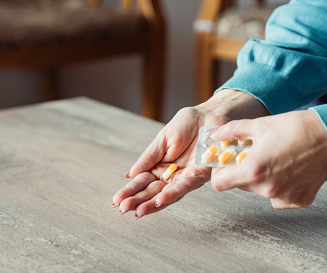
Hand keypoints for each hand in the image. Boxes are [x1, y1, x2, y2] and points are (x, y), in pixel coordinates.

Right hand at [112, 89, 267, 216]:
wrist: (210, 116)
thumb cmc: (188, 124)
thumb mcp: (163, 139)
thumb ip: (148, 157)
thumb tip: (129, 174)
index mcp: (160, 166)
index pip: (142, 182)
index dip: (130, 191)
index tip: (116, 200)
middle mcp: (172, 175)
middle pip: (152, 191)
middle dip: (137, 200)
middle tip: (122, 209)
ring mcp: (186, 177)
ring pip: (167, 194)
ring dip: (152, 203)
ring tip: (137, 210)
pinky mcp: (200, 176)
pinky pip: (185, 187)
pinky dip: (172, 194)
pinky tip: (160, 200)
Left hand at [210, 110, 326, 208]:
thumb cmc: (294, 128)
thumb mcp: (259, 124)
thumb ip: (232, 131)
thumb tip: (214, 134)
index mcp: (253, 170)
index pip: (220, 184)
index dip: (220, 173)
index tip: (227, 163)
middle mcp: (267, 189)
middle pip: (241, 186)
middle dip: (243, 171)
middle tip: (255, 155)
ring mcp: (284, 197)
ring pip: (261, 191)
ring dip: (262, 179)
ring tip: (276, 159)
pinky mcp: (299, 201)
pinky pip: (280, 197)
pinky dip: (281, 186)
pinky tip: (290, 170)